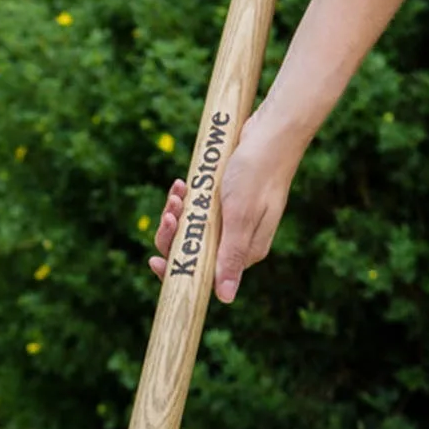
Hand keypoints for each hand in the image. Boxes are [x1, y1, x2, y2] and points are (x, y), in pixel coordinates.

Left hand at [147, 108, 300, 303]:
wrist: (273, 130)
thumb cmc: (257, 173)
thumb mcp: (239, 218)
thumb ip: (230, 257)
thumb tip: (225, 298)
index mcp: (245, 252)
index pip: (204, 273)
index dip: (177, 268)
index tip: (155, 260)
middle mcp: (238, 240)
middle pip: (194, 250)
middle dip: (175, 235)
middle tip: (170, 214)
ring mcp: (232, 219)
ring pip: (193, 227)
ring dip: (178, 213)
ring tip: (177, 194)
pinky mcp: (226, 200)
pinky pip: (197, 207)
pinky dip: (186, 198)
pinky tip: (182, 184)